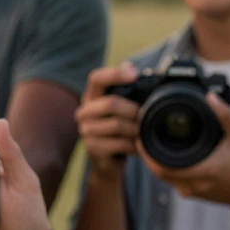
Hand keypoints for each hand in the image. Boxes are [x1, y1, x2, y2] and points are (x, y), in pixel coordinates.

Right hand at [75, 63, 140, 183]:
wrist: (109, 161)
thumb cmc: (120, 130)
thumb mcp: (122, 108)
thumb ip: (126, 90)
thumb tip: (130, 67)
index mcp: (92, 97)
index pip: (96, 79)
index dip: (114, 74)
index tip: (134, 74)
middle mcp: (84, 111)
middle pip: (110, 103)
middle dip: (133, 110)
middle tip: (145, 117)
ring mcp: (86, 131)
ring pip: (116, 124)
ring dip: (135, 129)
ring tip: (142, 133)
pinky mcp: (92, 148)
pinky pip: (119, 143)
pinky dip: (134, 145)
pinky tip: (138, 146)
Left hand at [137, 92, 229, 211]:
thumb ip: (224, 116)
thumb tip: (210, 96)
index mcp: (202, 171)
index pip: (162, 167)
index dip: (146, 154)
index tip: (140, 137)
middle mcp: (193, 184)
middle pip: (157, 172)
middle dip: (146, 155)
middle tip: (140, 137)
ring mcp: (190, 192)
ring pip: (162, 178)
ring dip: (153, 162)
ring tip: (147, 143)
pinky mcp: (190, 194)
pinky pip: (170, 181)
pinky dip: (163, 169)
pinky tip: (160, 155)